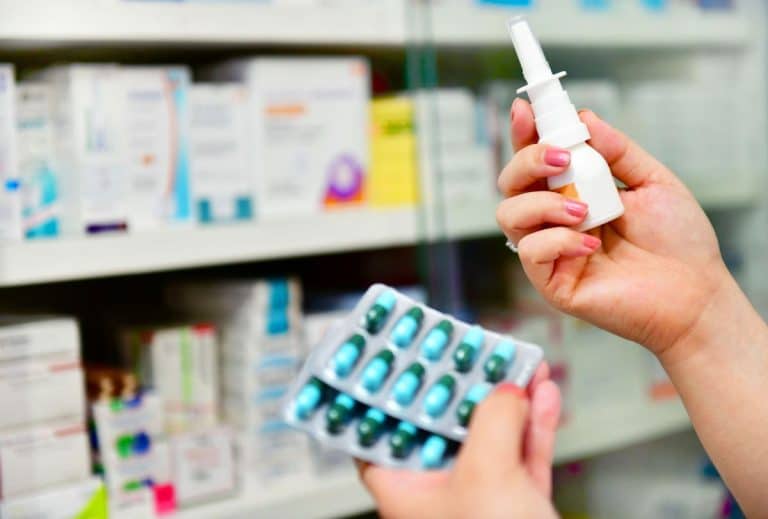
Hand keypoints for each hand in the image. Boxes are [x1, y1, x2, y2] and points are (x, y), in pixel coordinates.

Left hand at [359, 364, 560, 518]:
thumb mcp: (487, 475)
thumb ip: (493, 420)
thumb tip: (506, 390)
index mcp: (404, 489)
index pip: (376, 432)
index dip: (381, 394)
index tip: (392, 360)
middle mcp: (436, 492)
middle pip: (441, 424)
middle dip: (463, 385)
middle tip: (471, 351)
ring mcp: (479, 498)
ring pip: (489, 435)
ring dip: (508, 397)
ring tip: (519, 362)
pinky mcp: (516, 505)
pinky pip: (523, 455)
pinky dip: (534, 425)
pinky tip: (544, 394)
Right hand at [496, 99, 730, 358]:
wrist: (696, 294)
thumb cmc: (678, 242)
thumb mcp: (654, 182)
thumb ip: (617, 151)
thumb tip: (584, 118)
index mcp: (575, 193)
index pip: (536, 161)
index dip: (525, 134)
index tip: (526, 109)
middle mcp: (555, 220)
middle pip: (510, 183)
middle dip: (527, 161)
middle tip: (563, 159)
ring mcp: (551, 252)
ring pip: (508, 216)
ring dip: (541, 204)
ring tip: (584, 211)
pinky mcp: (552, 283)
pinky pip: (530, 252)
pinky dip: (556, 241)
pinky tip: (590, 246)